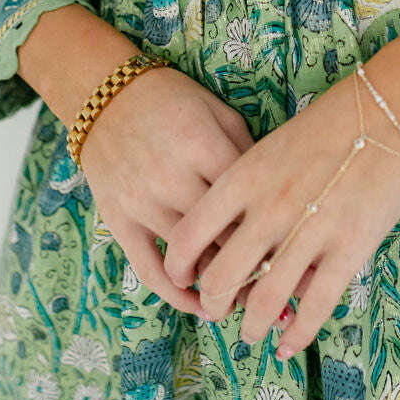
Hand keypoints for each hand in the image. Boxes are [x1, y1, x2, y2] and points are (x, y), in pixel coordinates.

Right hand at [75, 62, 257, 318]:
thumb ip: (246, 154)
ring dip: (221, 284)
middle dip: (254, 267)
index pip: (246, 203)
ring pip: (190, 257)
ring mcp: (141, 201)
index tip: (296, 253)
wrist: (103, 93)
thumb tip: (274, 203)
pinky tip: (200, 306)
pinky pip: (148, 268)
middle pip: (222, 236)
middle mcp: (171, 177)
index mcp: (202, 145)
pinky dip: (175, 294)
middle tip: (282, 288)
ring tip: (249, 300)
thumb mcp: (218, 113)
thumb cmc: (172, 100)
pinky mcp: (118, 219)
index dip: (274, 232)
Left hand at [161, 69, 399, 359]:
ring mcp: (309, 231)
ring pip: (264, 300)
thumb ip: (250, 187)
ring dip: (251, 326)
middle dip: (213, 303)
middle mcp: (269, 208)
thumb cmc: (332, 121)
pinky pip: (314, 307)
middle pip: (221, 276)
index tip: (182, 278)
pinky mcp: (348, 250)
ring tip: (250, 333)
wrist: (391, 110)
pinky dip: (297, 334)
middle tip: (216, 311)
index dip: (179, 266)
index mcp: (244, 176)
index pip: (190, 233)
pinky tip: (289, 346)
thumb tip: (234, 232)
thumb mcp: (274, 145)